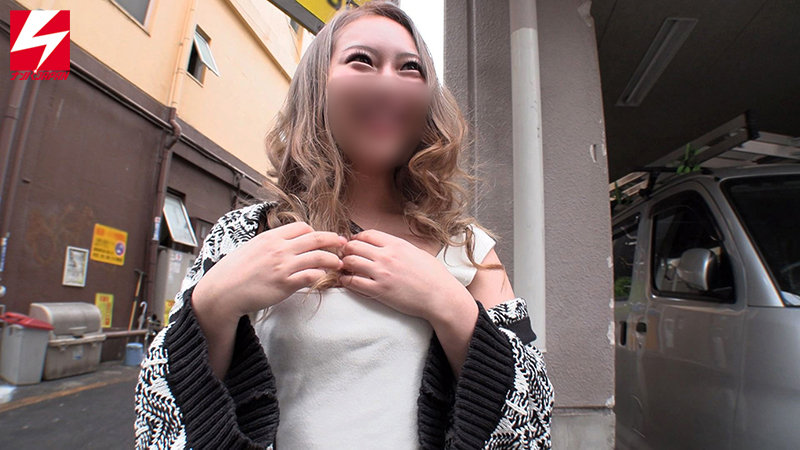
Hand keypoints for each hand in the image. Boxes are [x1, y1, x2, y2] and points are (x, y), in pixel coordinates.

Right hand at [193, 221, 346, 320]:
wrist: (223, 291)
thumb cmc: (235, 271)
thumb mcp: (252, 248)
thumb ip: (271, 244)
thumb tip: (284, 242)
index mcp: (271, 237)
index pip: (302, 227)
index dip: (315, 232)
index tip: (322, 239)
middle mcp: (279, 249)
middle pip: (315, 238)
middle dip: (334, 239)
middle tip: (344, 243)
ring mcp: (283, 266)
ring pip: (318, 257)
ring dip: (332, 259)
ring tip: (339, 263)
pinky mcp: (285, 284)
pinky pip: (311, 276)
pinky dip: (321, 276)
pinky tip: (325, 278)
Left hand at [338, 229, 471, 323]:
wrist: (440, 296)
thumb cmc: (433, 276)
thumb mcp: (417, 252)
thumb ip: (399, 247)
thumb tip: (387, 245)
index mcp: (397, 244)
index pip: (367, 234)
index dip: (357, 238)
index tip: (354, 243)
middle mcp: (387, 256)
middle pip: (354, 246)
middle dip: (347, 250)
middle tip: (345, 256)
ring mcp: (381, 273)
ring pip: (350, 262)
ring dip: (344, 264)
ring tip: (345, 268)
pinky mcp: (379, 291)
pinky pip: (353, 282)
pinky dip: (346, 280)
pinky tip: (346, 281)